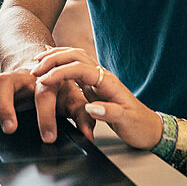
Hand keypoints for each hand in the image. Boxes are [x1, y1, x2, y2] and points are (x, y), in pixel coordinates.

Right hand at [0, 68, 93, 141]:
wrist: (38, 64)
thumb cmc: (54, 85)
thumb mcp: (70, 97)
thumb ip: (81, 114)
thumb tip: (89, 134)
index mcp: (41, 78)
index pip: (43, 93)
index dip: (46, 116)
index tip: (48, 138)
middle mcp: (18, 76)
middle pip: (5, 81)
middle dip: (6, 106)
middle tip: (10, 128)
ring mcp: (0, 80)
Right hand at [31, 47, 160, 149]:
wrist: (151, 128)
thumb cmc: (139, 126)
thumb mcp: (126, 122)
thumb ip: (110, 113)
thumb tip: (91, 107)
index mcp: (108, 82)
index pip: (80, 69)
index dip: (60, 72)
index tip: (44, 80)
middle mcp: (102, 77)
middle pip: (76, 56)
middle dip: (54, 59)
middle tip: (35, 68)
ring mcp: (98, 80)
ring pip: (74, 59)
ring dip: (55, 58)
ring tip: (37, 63)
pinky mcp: (94, 86)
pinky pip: (74, 69)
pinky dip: (60, 66)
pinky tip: (50, 69)